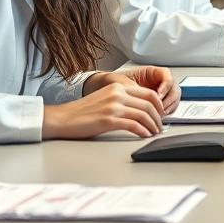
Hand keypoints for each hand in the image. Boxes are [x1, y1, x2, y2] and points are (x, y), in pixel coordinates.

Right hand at [43, 80, 163, 138]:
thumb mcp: (105, 99)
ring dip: (152, 125)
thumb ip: (122, 100)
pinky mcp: (109, 120)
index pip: (148, 93)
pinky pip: (134, 125)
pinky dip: (142, 131)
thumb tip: (141, 111)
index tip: (161, 114)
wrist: (63, 118)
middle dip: (158, 117)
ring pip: (144, 114)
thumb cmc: (81, 112)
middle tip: (160, 125)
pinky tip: (144, 135)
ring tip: (154, 132)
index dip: (158, 105)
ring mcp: (113, 106)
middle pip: (149, 103)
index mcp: (117, 87)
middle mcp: (117, 94)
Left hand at [111, 66, 180, 114]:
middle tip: (160, 108)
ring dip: (168, 107)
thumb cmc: (109, 83)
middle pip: (173, 88)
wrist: (101, 90)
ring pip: (173, 99)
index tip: (158, 94)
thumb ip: (135, 88)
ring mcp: (158, 93)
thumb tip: (145, 94)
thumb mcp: (121, 84)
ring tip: (158, 115)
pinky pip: (168, 107)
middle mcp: (156, 82)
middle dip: (169, 99)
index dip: (165, 85)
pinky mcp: (156, 104)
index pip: (166, 75)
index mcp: (150, 72)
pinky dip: (166, 113)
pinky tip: (157, 117)